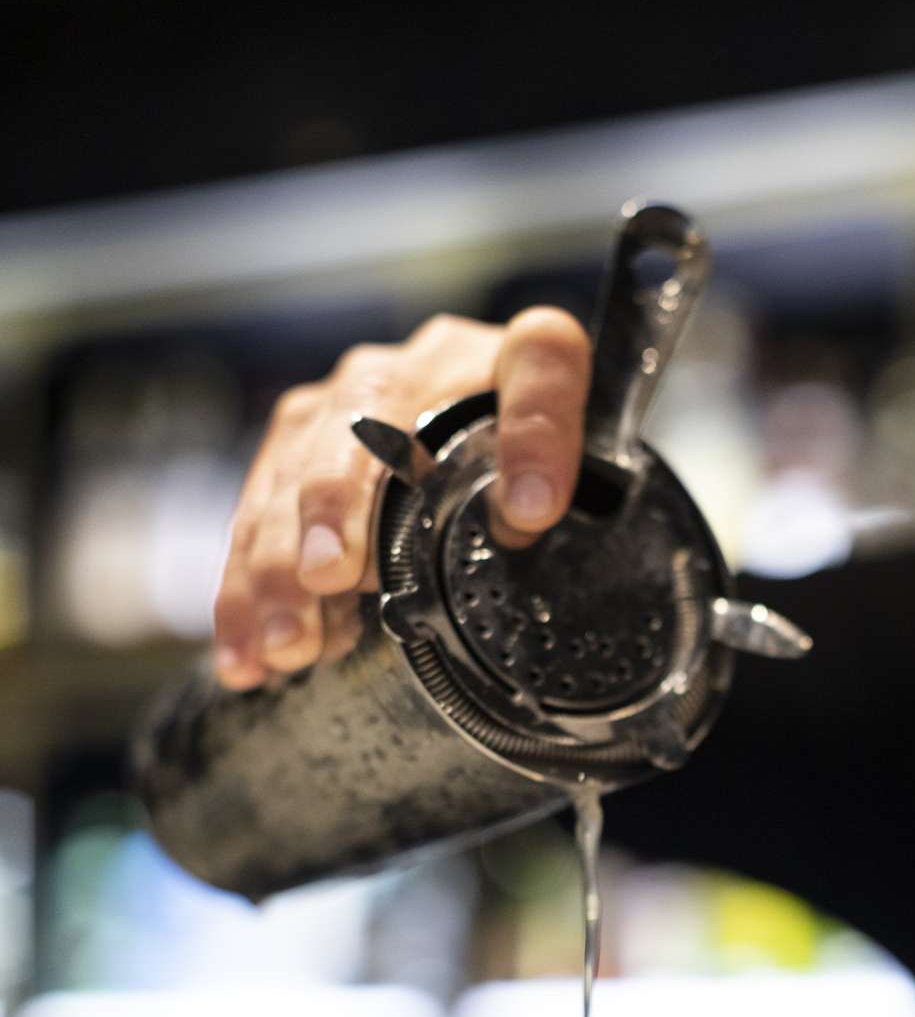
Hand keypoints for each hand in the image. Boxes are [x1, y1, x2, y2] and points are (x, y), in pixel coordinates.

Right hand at [213, 307, 591, 687]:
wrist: (474, 448)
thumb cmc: (524, 473)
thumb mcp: (567, 479)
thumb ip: (558, 480)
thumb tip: (524, 514)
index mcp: (508, 360)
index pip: (543, 361)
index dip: (540, 431)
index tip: (530, 513)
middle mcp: (417, 370)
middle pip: (364, 424)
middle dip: (337, 507)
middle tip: (329, 577)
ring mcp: (343, 407)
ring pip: (293, 474)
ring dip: (278, 566)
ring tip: (285, 643)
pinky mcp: (293, 452)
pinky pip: (255, 520)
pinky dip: (244, 595)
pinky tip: (246, 656)